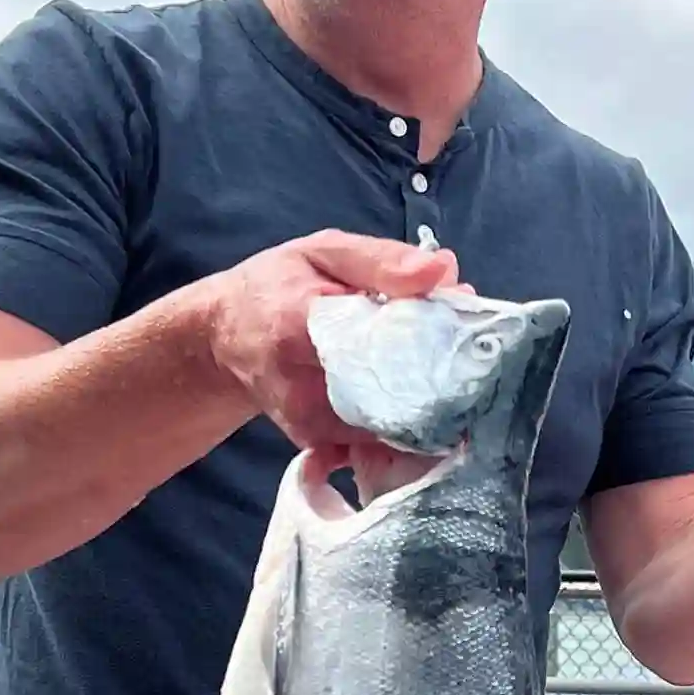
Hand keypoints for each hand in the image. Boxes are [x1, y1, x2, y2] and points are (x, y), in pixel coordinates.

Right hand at [203, 228, 462, 450]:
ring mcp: (308, 423)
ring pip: (391, 424)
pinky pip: (377, 440)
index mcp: (300, 325)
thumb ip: (381, 259)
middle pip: (393, 392)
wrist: (226, 338)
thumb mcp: (321, 251)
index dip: (431, 334)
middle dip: (440, 373)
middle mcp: (301, 386)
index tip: (463, 318)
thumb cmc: (276, 286)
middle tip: (468, 348)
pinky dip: (405, 419)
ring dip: (428, 400)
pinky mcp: (316, 443)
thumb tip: (444, 271)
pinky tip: (417, 394)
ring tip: (448, 369)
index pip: (380, 342)